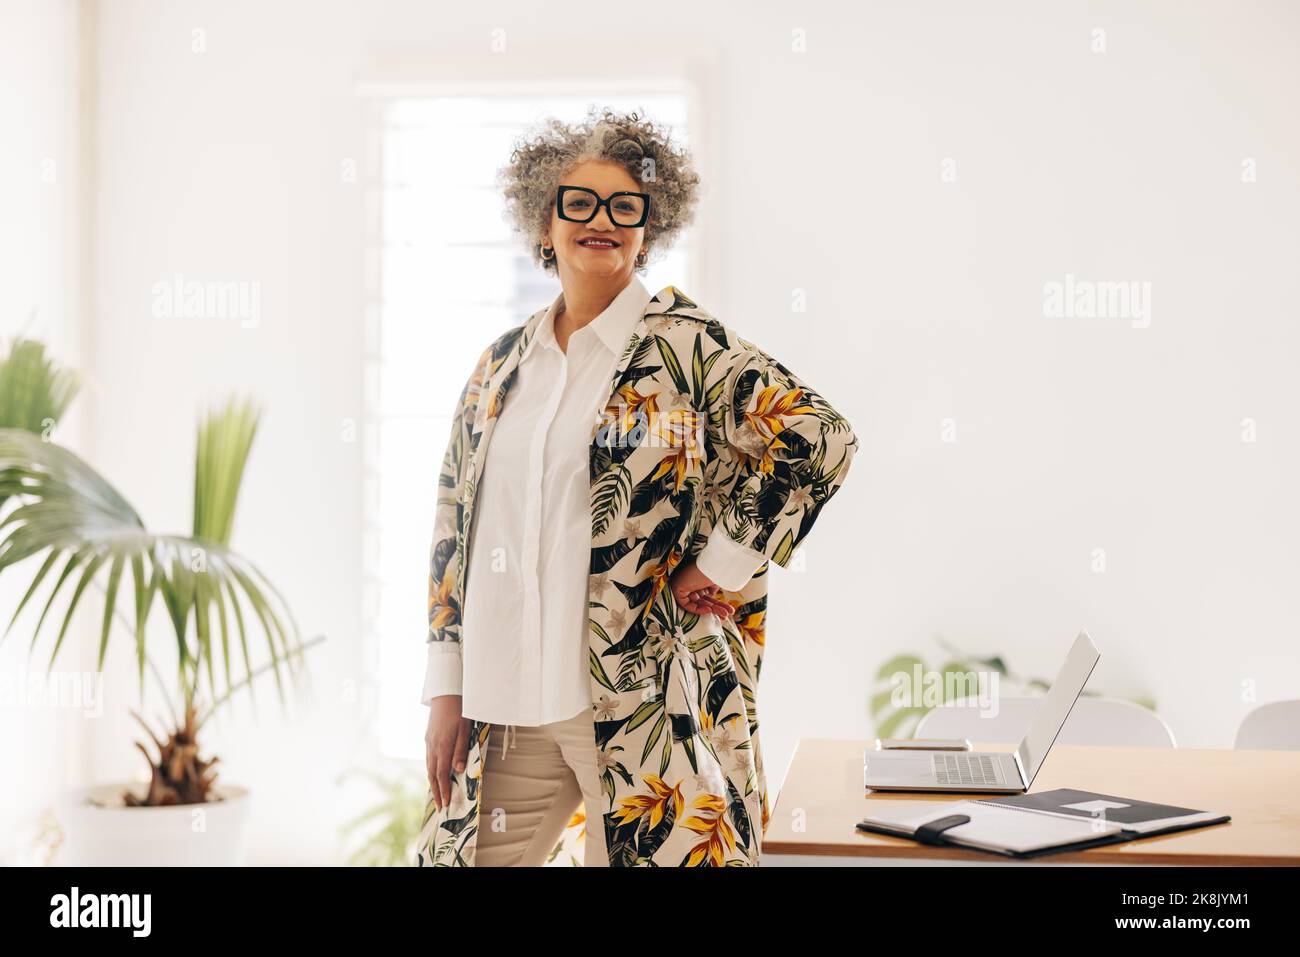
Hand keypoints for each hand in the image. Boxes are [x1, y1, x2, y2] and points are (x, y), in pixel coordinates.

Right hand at [425, 696, 472, 811]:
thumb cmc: (460, 710)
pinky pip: (428, 758)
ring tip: (437, 793)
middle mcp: (433, 746)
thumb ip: (461, 750)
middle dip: (436, 791)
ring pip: (428, 766)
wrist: (446, 693)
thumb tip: (458, 771)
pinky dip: (431, 770)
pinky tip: (434, 772)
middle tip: (440, 806)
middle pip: (432, 774)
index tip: (446, 804)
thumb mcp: (465, 730)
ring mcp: (429, 741)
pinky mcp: (428, 736)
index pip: (442, 774)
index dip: (444, 790)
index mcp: (443, 746)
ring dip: (432, 782)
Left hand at [669, 558, 733, 619]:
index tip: (727, 609)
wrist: (712, 564)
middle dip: (717, 608)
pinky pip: (686, 605)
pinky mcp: (677, 589)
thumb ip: (712, 588)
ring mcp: (684, 585)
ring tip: (724, 614)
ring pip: (697, 603)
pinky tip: (709, 609)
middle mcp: (691, 582)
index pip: (706, 594)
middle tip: (727, 614)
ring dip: (711, 610)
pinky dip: (697, 609)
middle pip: (703, 600)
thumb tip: (712, 594)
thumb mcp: (716, 581)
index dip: (716, 603)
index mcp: (699, 578)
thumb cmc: (715, 569)